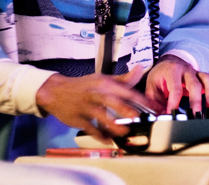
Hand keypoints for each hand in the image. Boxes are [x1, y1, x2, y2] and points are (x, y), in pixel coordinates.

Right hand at [35, 66, 162, 140]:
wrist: (56, 91)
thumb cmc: (84, 86)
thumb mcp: (102, 78)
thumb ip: (123, 78)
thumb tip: (140, 69)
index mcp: (103, 83)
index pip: (124, 89)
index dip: (139, 98)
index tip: (153, 106)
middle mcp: (95, 94)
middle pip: (110, 100)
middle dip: (124, 108)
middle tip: (138, 117)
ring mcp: (85, 107)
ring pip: (99, 115)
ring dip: (112, 124)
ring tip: (124, 131)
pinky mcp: (77, 119)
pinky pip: (89, 128)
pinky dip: (98, 135)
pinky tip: (107, 140)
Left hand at [145, 54, 208, 115]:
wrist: (167, 62)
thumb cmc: (160, 76)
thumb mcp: (152, 86)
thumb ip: (154, 102)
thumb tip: (160, 117)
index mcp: (171, 71)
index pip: (175, 88)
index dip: (174, 103)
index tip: (172, 114)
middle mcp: (185, 70)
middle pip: (193, 84)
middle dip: (195, 101)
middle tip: (194, 115)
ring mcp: (195, 72)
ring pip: (206, 80)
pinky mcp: (201, 77)